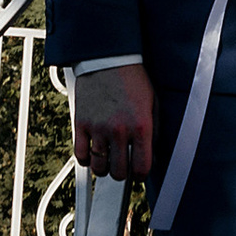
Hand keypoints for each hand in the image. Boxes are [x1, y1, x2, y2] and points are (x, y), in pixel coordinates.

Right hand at [72, 61, 154, 184]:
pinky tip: (92, 154)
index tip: (138, 172)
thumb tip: (152, 155)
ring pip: (99, 168)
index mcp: (141, 126)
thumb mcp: (153, 104)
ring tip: (107, 160)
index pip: (141, 168)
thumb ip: (154, 131)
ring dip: (104, 169)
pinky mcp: (81, 124)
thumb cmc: (132, 79)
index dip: (141, 175)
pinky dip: (86, 160)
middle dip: (123, 174)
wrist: (108, 59)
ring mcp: (98, 128)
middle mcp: (119, 130)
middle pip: (119, 173)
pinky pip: (80, 155)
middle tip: (123, 166)